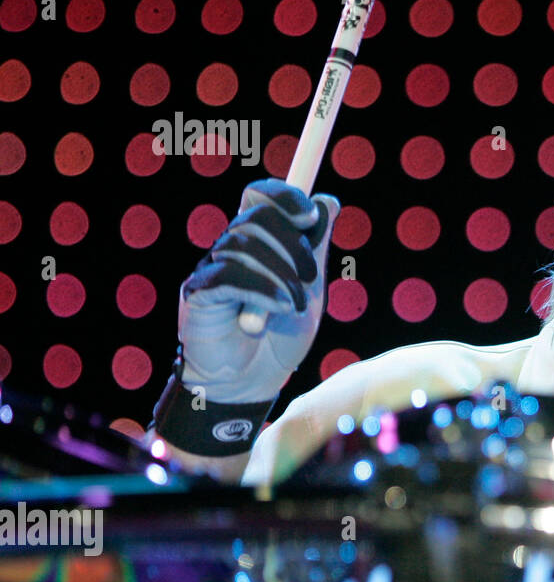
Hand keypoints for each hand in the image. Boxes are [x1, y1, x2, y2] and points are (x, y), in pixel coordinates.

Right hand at [178, 179, 338, 404]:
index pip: (259, 196)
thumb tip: (327, 202)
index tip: (311, 216)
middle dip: (292, 245)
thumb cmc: (280, 340)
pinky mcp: (197, 294)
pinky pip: (228, 276)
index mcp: (257, 243)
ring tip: (294, 307)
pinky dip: (261, 291)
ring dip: (280, 276)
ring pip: (243, 246)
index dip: (283, 196)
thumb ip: (316, 249)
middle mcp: (229, 250)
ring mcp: (211, 270)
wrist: (253, 385)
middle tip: (310, 279)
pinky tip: (276, 311)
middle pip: (256, 216)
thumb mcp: (309, 292)